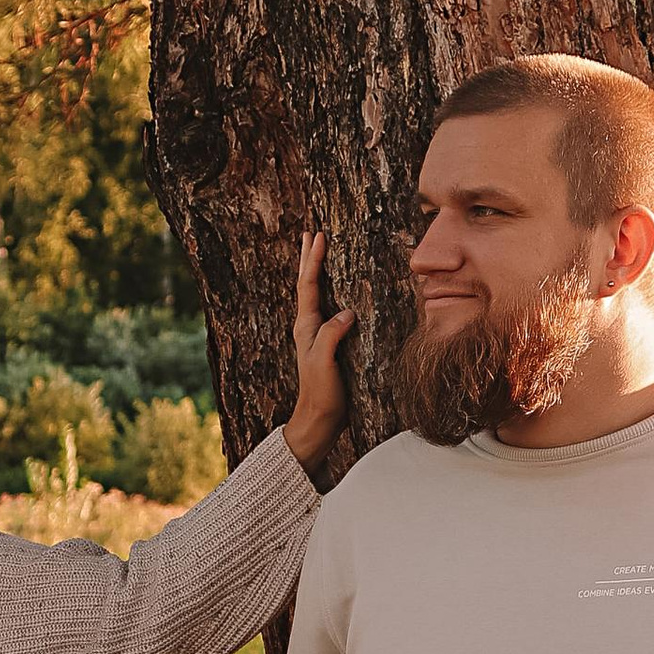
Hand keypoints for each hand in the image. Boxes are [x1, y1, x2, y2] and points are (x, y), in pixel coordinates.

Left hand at [282, 229, 354, 466]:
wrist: (320, 421)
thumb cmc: (321, 393)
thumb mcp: (324, 362)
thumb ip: (332, 335)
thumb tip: (348, 312)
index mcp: (306, 327)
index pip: (309, 285)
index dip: (314, 260)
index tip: (319, 235)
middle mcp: (309, 327)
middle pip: (308, 284)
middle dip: (309, 258)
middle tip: (310, 233)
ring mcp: (318, 335)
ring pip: (318, 294)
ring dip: (318, 271)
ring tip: (319, 252)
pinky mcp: (329, 345)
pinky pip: (330, 309)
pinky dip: (332, 292)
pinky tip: (340, 290)